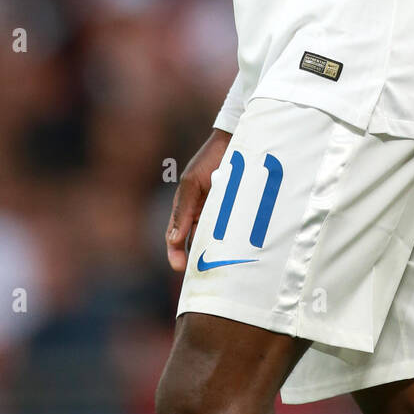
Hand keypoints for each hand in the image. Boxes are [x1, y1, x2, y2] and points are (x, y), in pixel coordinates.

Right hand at [166, 128, 231, 271]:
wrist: (237, 140)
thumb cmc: (210, 159)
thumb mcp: (191, 182)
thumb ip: (183, 210)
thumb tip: (173, 240)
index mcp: (186, 209)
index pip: (176, 238)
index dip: (175, 254)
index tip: (180, 267)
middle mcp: (202, 214)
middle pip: (197, 244)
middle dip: (199, 259)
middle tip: (205, 273)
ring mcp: (221, 213)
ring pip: (217, 240)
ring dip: (219, 252)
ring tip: (224, 265)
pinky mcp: (238, 211)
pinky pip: (235, 230)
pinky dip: (235, 241)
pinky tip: (240, 250)